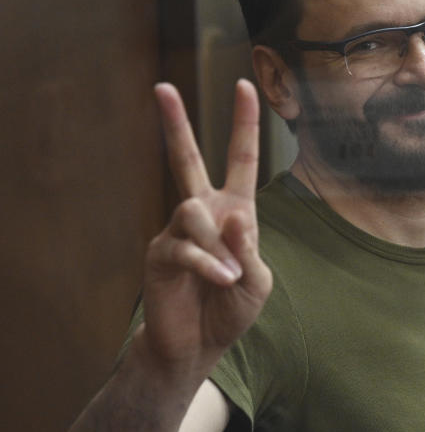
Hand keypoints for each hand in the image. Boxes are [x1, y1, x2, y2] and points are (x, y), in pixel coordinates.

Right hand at [140, 80, 272, 375]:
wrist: (198, 346)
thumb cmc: (230, 309)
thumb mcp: (257, 280)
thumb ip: (249, 248)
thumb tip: (233, 214)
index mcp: (234, 210)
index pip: (241, 158)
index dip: (245, 123)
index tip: (245, 85)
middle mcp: (202, 212)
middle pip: (186, 158)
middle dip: (176, 123)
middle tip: (162, 87)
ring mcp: (177, 230)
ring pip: (194, 211)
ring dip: (217, 245)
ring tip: (228, 277)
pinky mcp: (160, 253)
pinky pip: (184, 247)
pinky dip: (208, 264)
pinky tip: (220, 280)